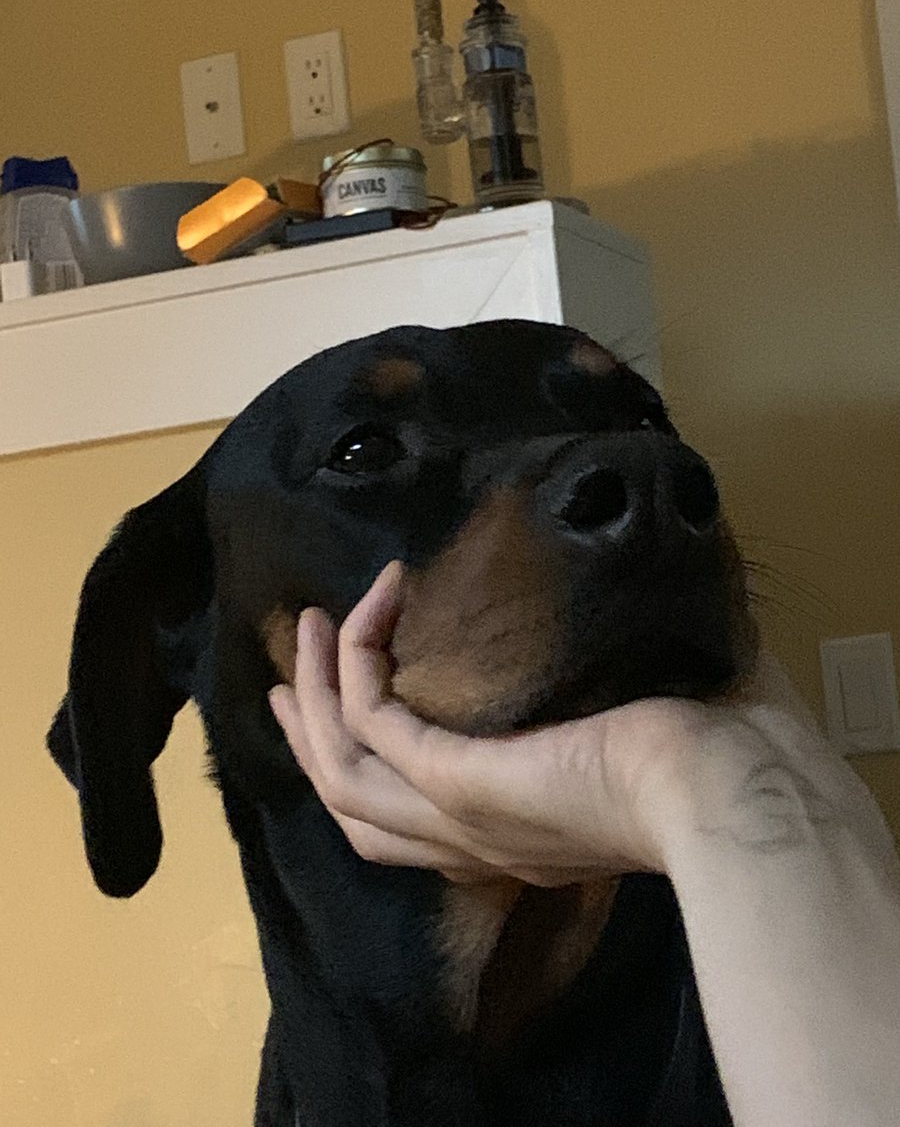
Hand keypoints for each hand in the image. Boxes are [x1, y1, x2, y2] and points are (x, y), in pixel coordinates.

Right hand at [268, 562, 740, 884]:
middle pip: (350, 803)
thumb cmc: (710, 758)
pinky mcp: (454, 776)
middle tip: (287, 677)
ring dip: (315, 694)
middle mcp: (473, 840)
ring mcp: (457, 814)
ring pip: (340, 766)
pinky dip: (357, 660)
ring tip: (306, 627)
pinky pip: (371, 716)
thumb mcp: (632, 742)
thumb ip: (595, 711)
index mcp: (515, 839)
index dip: (364, 765)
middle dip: (311, 737)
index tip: (350, 704)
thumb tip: (601, 636)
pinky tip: (365, 608)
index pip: (408, 821)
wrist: (729, 792)